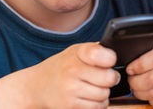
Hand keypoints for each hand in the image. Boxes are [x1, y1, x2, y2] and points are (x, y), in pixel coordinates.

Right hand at [0, 42, 119, 108]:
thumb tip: (114, 52)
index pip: (103, 55)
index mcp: (77, 54)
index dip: (110, 59)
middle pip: (109, 78)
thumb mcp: (75, 51)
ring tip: (93, 86)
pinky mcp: (71, 106)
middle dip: (111, 78)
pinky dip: (98, 103)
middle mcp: (73, 71)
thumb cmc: (62, 65)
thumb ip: (94, 50)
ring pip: (105, 95)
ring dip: (104, 92)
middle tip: (104, 76)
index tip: (109, 61)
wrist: (38, 85)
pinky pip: (97, 107)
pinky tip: (88, 95)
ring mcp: (72, 90)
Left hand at [126, 39, 152, 108]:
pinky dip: (152, 101)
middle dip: (136, 82)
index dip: (140, 66)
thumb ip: (139, 50)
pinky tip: (148, 94)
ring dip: (142, 93)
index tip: (129, 69)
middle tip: (130, 81)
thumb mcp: (149, 46)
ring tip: (136, 88)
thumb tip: (122, 56)